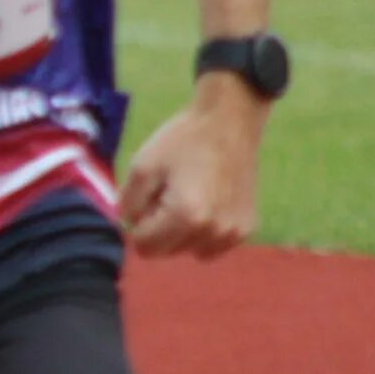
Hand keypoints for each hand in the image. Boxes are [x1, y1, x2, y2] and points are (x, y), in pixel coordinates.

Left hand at [121, 79, 265, 258]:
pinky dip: (204, 232)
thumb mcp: (141, 167)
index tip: (149, 198)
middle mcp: (213, 231)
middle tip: (169, 193)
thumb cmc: (182, 141)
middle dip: (159, 228)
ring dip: (182, 232)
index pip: (145, 246)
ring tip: (189, 196)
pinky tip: (207, 202)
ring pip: (189, 250)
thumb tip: (130, 228)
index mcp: (185, 216)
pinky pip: (212, 245)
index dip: (139, 223)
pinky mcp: (246, 228)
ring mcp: (234, 232)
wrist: (229, 122)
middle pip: (166, 251)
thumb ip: (128, 205)